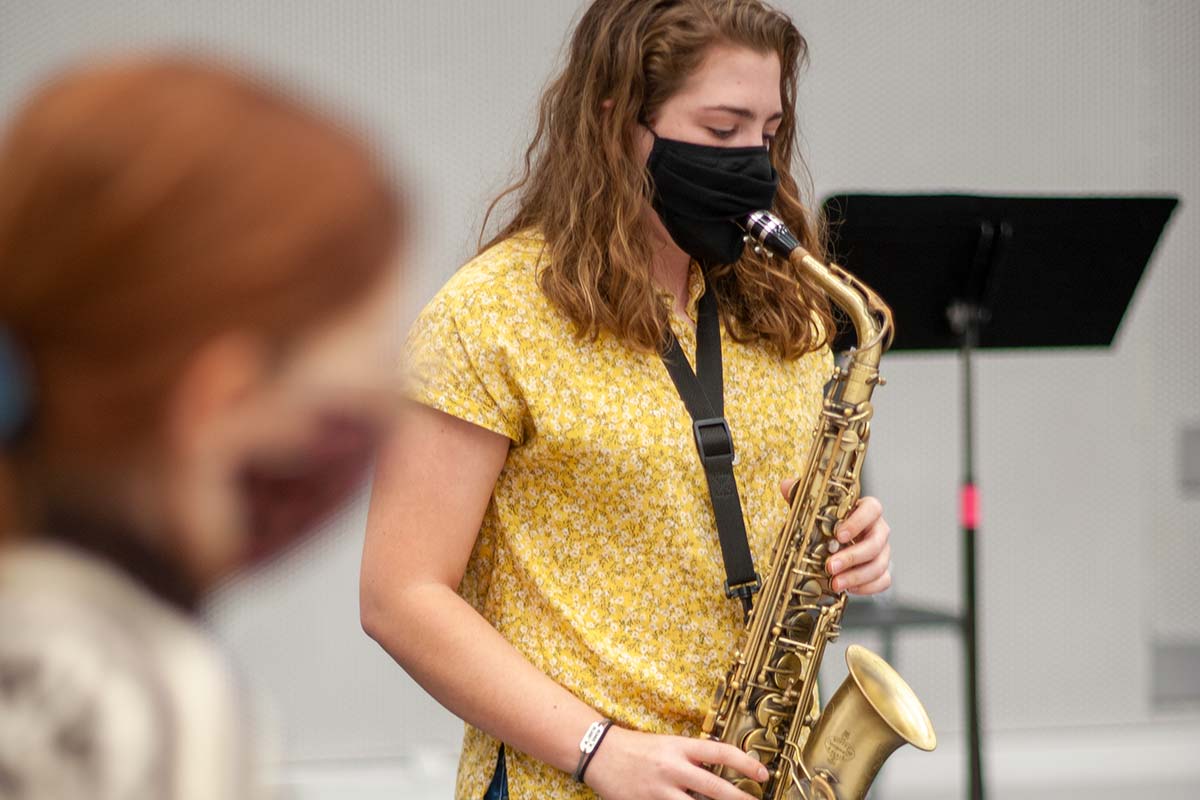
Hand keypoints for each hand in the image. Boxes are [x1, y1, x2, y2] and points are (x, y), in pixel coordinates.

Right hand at [584, 726, 768, 799]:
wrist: (599, 753)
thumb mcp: (667, 744)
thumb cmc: (636, 748)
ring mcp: (660, 791)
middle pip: (716, 788)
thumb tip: (720, 772)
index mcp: (679, 747)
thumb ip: (691, 757)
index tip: (763, 773)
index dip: (746, 763)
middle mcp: (673, 768)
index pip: (721, 753)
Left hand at [780, 483, 891, 595]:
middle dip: (853, 556)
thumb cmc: (830, 522)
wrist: (839, 541)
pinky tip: (849, 589)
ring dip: (857, 576)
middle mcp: (878, 530)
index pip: (872, 509)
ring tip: (835, 583)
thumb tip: (786, 486)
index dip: (858, 522)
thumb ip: (802, 495)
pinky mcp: (882, 570)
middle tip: (831, 566)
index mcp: (866, 510)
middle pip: (876, 542)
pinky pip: (883, 580)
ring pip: (879, 564)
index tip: (839, 534)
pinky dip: (867, 587)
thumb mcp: (815, 508)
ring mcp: (882, 551)